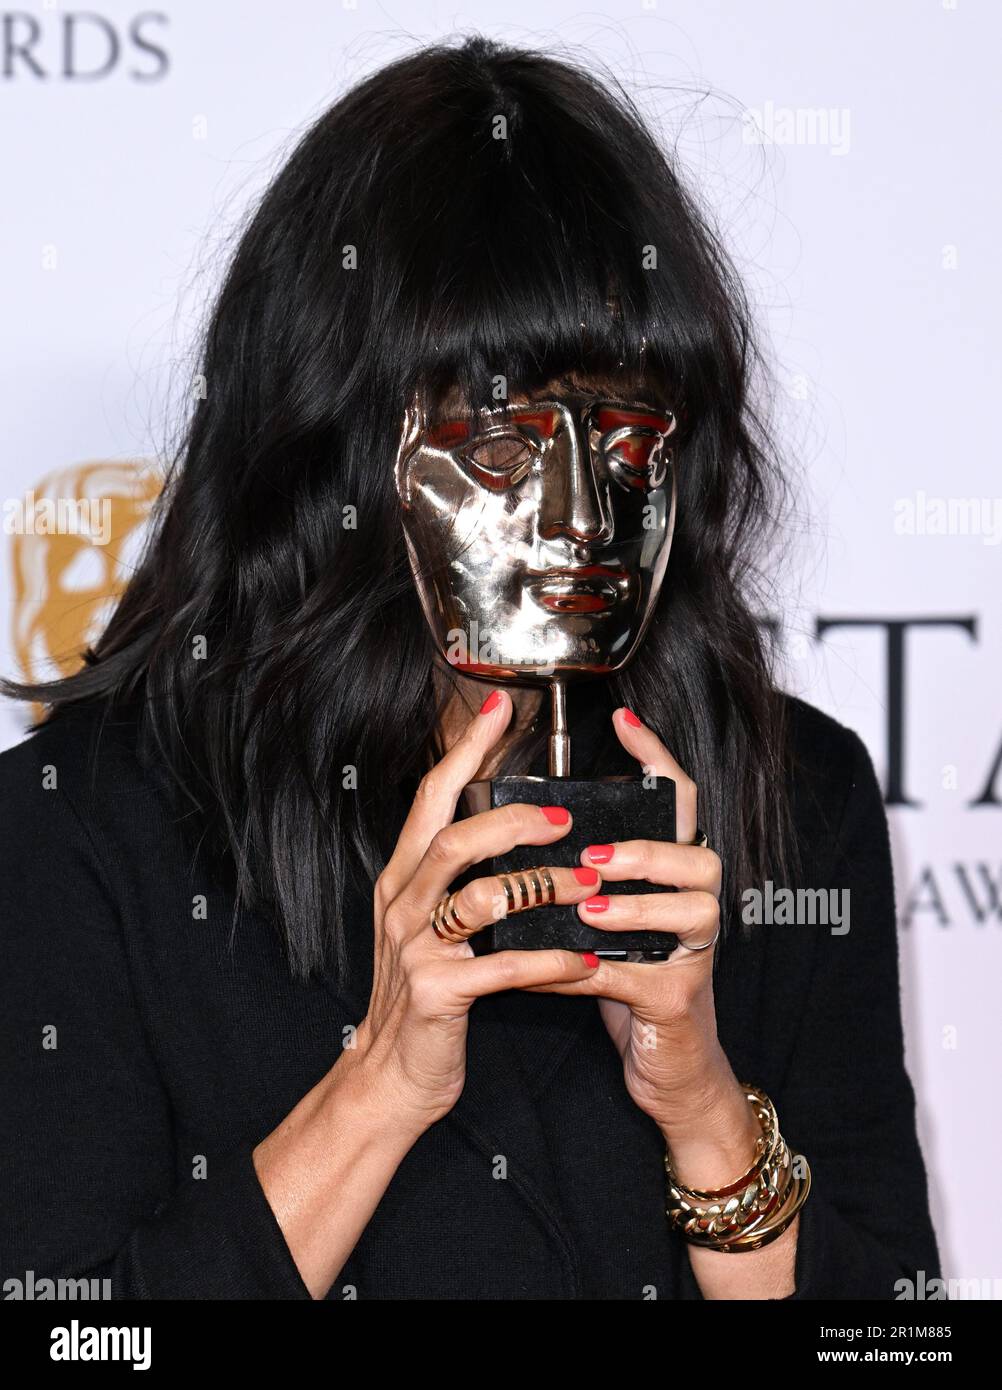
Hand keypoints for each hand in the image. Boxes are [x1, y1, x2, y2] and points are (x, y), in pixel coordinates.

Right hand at [353, 688, 601, 1133]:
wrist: (390, 1074)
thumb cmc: (424, 992)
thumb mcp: (425, 922)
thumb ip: (455, 873)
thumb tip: (507, 820)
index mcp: (404, 875)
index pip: (433, 795)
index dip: (467, 748)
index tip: (501, 705)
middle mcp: (403, 902)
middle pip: (456, 837)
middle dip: (514, 819)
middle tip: (565, 817)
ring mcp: (417, 948)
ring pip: (485, 897)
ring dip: (544, 888)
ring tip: (589, 886)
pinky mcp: (438, 993)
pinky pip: (505, 967)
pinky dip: (552, 962)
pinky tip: (588, 961)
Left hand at [526, 707, 758, 1180]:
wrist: (666, 1068)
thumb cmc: (627, 977)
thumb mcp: (606, 917)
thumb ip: (581, 873)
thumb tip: (513, 827)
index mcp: (675, 874)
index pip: (680, 802)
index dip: (657, 759)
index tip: (622, 719)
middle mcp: (697, 904)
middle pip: (699, 855)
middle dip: (648, 850)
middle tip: (594, 853)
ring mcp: (696, 954)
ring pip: (687, 911)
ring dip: (632, 906)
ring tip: (586, 903)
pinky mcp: (679, 1000)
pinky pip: (636, 979)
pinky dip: (587, 972)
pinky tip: (550, 970)